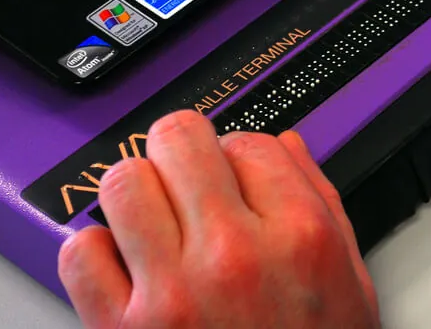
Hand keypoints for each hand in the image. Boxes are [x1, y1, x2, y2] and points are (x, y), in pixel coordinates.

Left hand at [58, 110, 378, 328]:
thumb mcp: (349, 282)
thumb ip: (320, 201)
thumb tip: (285, 146)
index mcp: (299, 236)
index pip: (247, 140)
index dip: (236, 154)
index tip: (233, 175)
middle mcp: (235, 254)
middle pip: (179, 139)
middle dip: (181, 152)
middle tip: (184, 178)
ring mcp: (174, 292)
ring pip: (123, 181)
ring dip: (135, 194)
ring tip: (151, 218)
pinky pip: (81, 252)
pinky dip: (94, 252)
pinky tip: (125, 266)